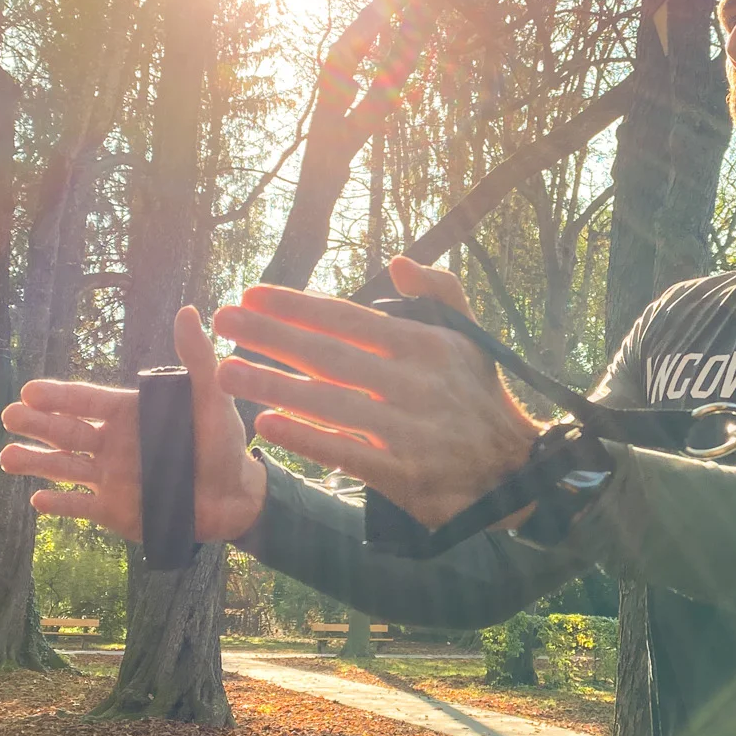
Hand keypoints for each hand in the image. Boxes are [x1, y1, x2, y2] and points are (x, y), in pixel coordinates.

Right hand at [0, 307, 266, 542]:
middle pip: (66, 432)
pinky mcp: (116, 510)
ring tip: (6, 458)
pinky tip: (36, 500)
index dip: (59, 397)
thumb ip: (197, 358)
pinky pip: (81, 505)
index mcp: (130, 415)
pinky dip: (60, 504)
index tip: (30, 391)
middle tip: (8, 416)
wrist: (236, 496)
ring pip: (65, 467)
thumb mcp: (212, 398)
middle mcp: (113, 444)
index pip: (87, 402)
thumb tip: (188, 311)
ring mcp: (111, 477)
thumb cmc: (223, 443)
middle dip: (37, 425)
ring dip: (37, 462)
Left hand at [213, 256, 541, 528]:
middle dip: (270, 335)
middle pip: (328, 355)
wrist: (512, 471)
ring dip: (273, 384)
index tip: (251, 293)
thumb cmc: (480, 396)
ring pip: (328, 403)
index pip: (349, 318)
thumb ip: (439, 290)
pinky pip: (344, 452)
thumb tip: (398, 261)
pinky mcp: (401, 474)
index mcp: (424, 345)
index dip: (297, 305)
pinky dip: (305, 437)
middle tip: (223, 319)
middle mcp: (412, 384)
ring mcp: (405, 430)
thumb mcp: (470, 336)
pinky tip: (266, 423)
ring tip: (225, 370)